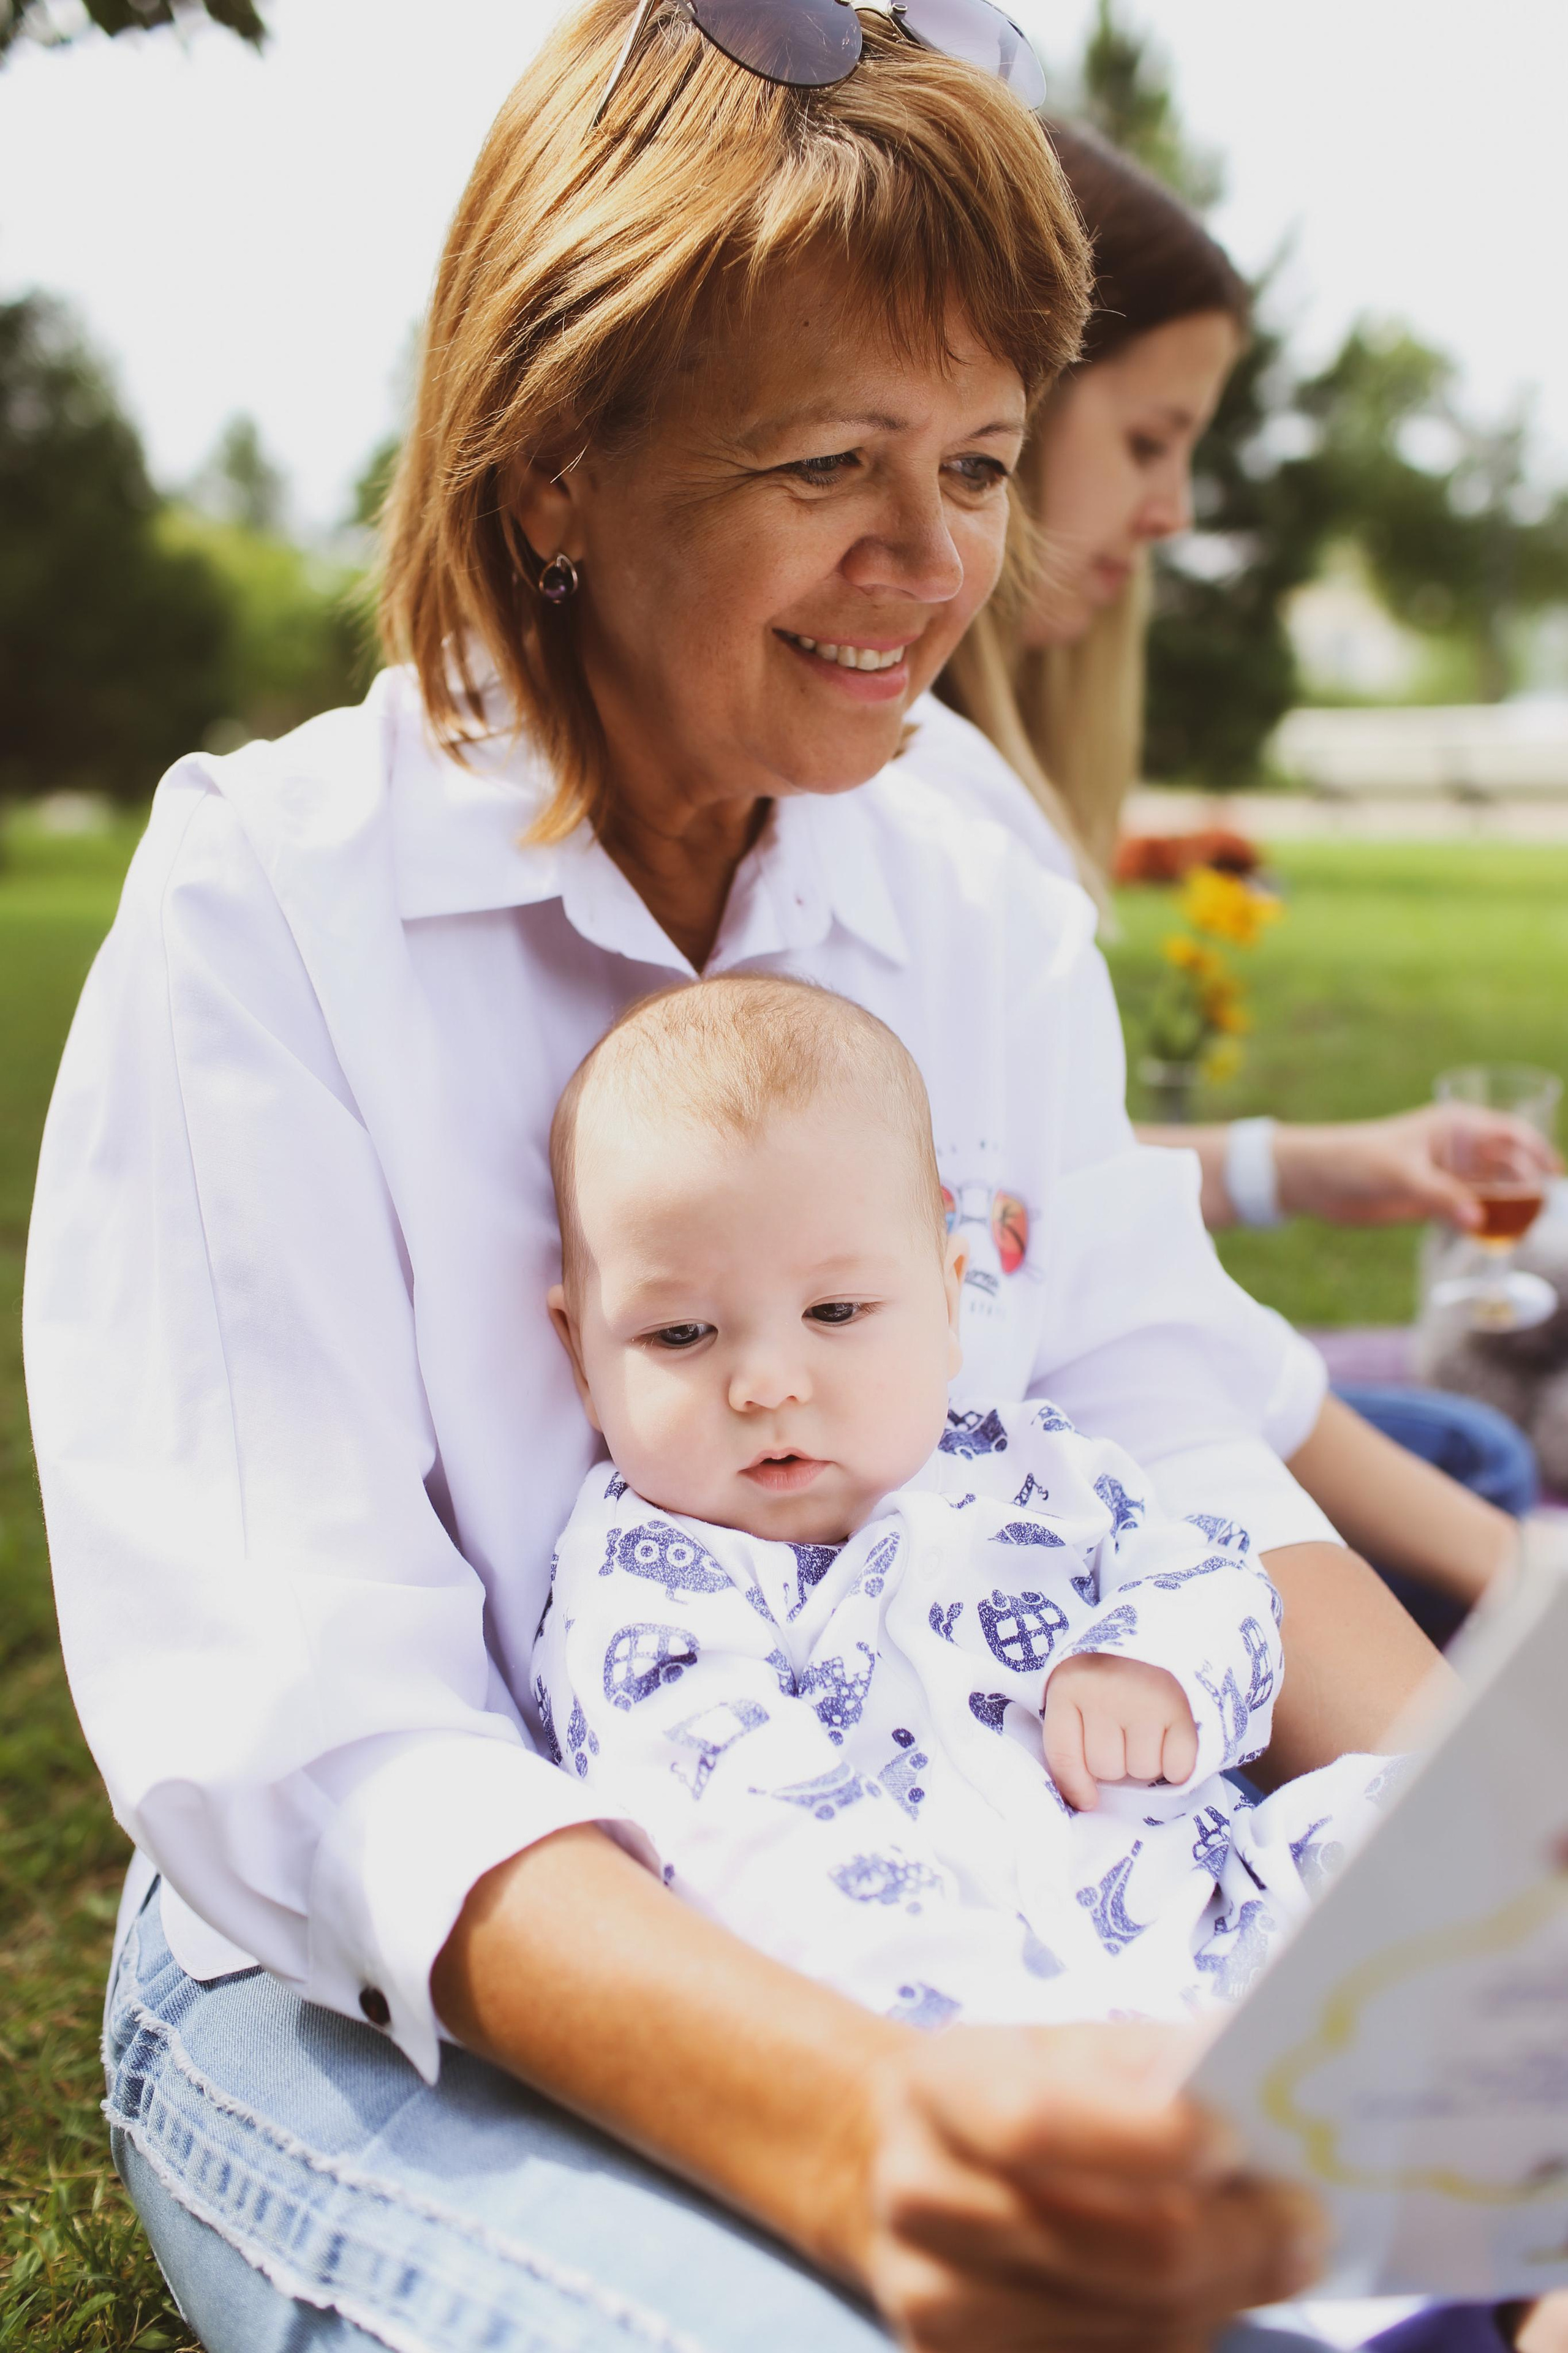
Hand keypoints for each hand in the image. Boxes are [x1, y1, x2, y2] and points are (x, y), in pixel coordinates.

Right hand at [862, 2021, 1324, 2351]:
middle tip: (1306, 2220)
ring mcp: (937, 2306)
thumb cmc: (1015, 2087)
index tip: (1236, 2139)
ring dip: (1228, 2293)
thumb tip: (1262, 2090)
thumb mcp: (1061, 2042)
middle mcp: (921, 2201)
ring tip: (1272, 2252)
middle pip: (1119, 2250)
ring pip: (1138, 2328)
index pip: (1035, 2125)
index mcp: (938, 2089)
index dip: (1148, 2139)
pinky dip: (1187, 2335)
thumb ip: (1145, 2060)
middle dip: (1240, 2239)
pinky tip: (1211, 2293)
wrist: (909, 2164)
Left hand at [1043, 1653, 1197, 1811]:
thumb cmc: (1115, 1666)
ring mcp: (1146, 1701)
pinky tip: (1174, 1737)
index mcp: (1068, 1686)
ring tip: (1150, 1725)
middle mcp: (1105, 1693)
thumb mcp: (1080, 1685)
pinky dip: (1178, 1763)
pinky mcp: (1184, 1710)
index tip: (1088, 1800)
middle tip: (1127, 1731)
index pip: (1063, 1756)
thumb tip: (1084, 1799)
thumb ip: (1072, 1731)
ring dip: (1148, 1760)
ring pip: (1142, 1770)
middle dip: (1117, 1761)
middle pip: (1106, 1769)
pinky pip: (1177, 1767)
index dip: (1075, 1786)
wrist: (1171, 1624)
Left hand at [1271, 1105, 1559, 1230]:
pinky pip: (1473, 1210)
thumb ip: (1440, 1196)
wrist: (1314, 1181)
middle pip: (1510, 1164)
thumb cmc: (1354, 1161)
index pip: (1513, 1132)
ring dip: (1511, 1206)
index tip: (1556, 1177)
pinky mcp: (1434, 1199)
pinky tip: (1498, 1241)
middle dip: (1529, 1184)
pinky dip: (1487, 1222)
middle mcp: (1458, 1148)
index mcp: (1456, 1125)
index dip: (1539, 1151)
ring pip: (1494, 1189)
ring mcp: (1447, 1174)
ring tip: (1527, 1230)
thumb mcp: (1400, 1175)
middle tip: (1544, 1212)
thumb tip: (1481, 1221)